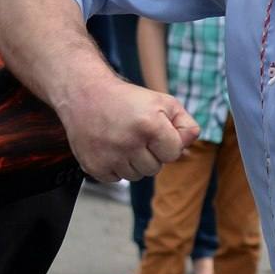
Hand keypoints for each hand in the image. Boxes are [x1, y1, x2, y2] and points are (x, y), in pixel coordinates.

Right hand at [57, 78, 198, 182]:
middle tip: (135, 133)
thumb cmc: (127, 99)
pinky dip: (115, 166)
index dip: (167, 142)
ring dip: (133, 162)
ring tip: (122, 139)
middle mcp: (129, 143)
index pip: (173, 154)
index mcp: (150, 125)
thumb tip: (190, 143)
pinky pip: (116, 179)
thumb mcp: (162, 102)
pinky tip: (109, 147)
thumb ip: (184, 124)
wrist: (84, 94)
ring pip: (136, 176)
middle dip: (150, 154)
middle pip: (154, 168)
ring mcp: (110, 157)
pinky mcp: (94, 166)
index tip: (155, 130)